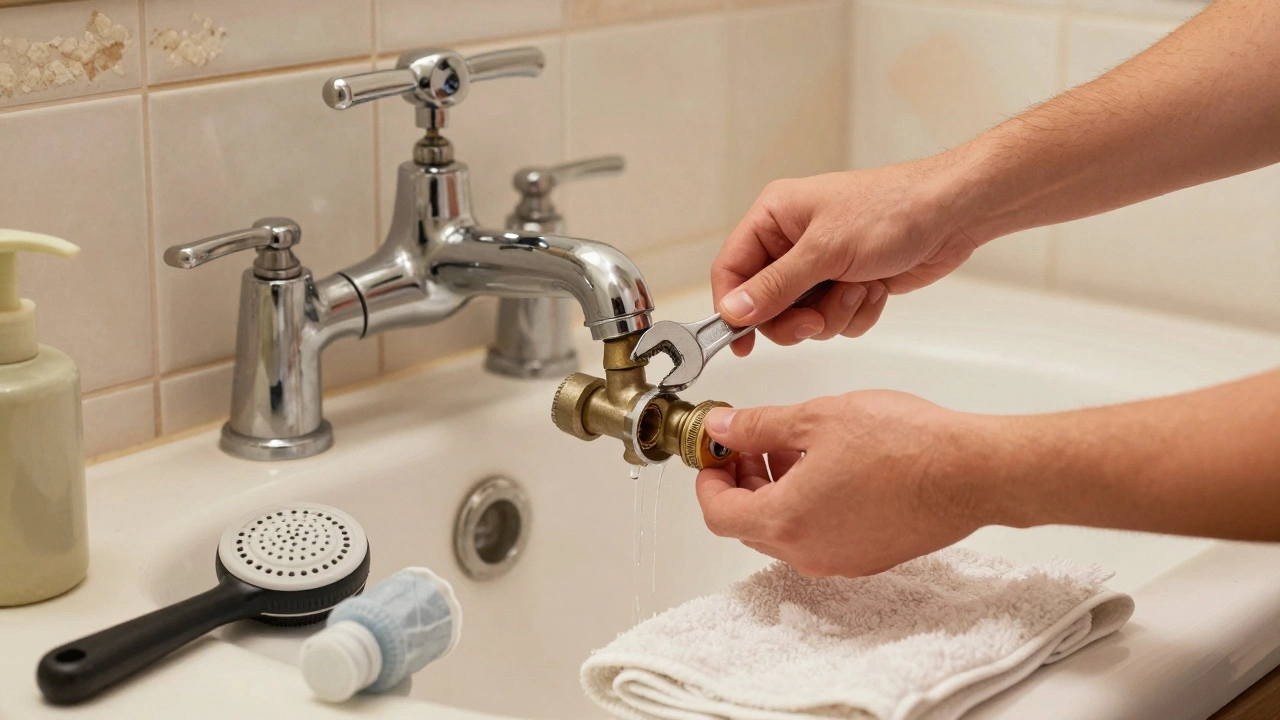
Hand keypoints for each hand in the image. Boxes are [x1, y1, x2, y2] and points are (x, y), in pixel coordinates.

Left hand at [694, 391, 1001, 576]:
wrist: (971, 473)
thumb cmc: (905, 446)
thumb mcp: (816, 419)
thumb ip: (759, 426)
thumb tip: (723, 428)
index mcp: (786, 521)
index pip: (718, 514)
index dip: (707, 480)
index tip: (713, 453)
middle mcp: (808, 552)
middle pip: (750, 524)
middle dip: (742, 480)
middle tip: (750, 442)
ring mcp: (841, 560)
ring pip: (786, 529)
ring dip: (776, 489)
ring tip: (793, 445)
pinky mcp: (869, 557)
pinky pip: (820, 534)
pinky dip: (809, 503)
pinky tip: (828, 465)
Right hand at [713, 159, 979, 354]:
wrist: (952, 215)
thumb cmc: (891, 210)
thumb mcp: (824, 250)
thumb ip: (775, 286)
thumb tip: (733, 311)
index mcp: (774, 218)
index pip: (731, 269)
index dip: (731, 307)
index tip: (741, 341)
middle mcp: (792, 242)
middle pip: (765, 303)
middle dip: (794, 319)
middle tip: (815, 320)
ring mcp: (821, 265)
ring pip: (802, 318)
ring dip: (833, 314)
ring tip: (859, 288)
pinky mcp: (848, 284)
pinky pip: (835, 320)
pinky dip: (856, 314)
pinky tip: (876, 288)